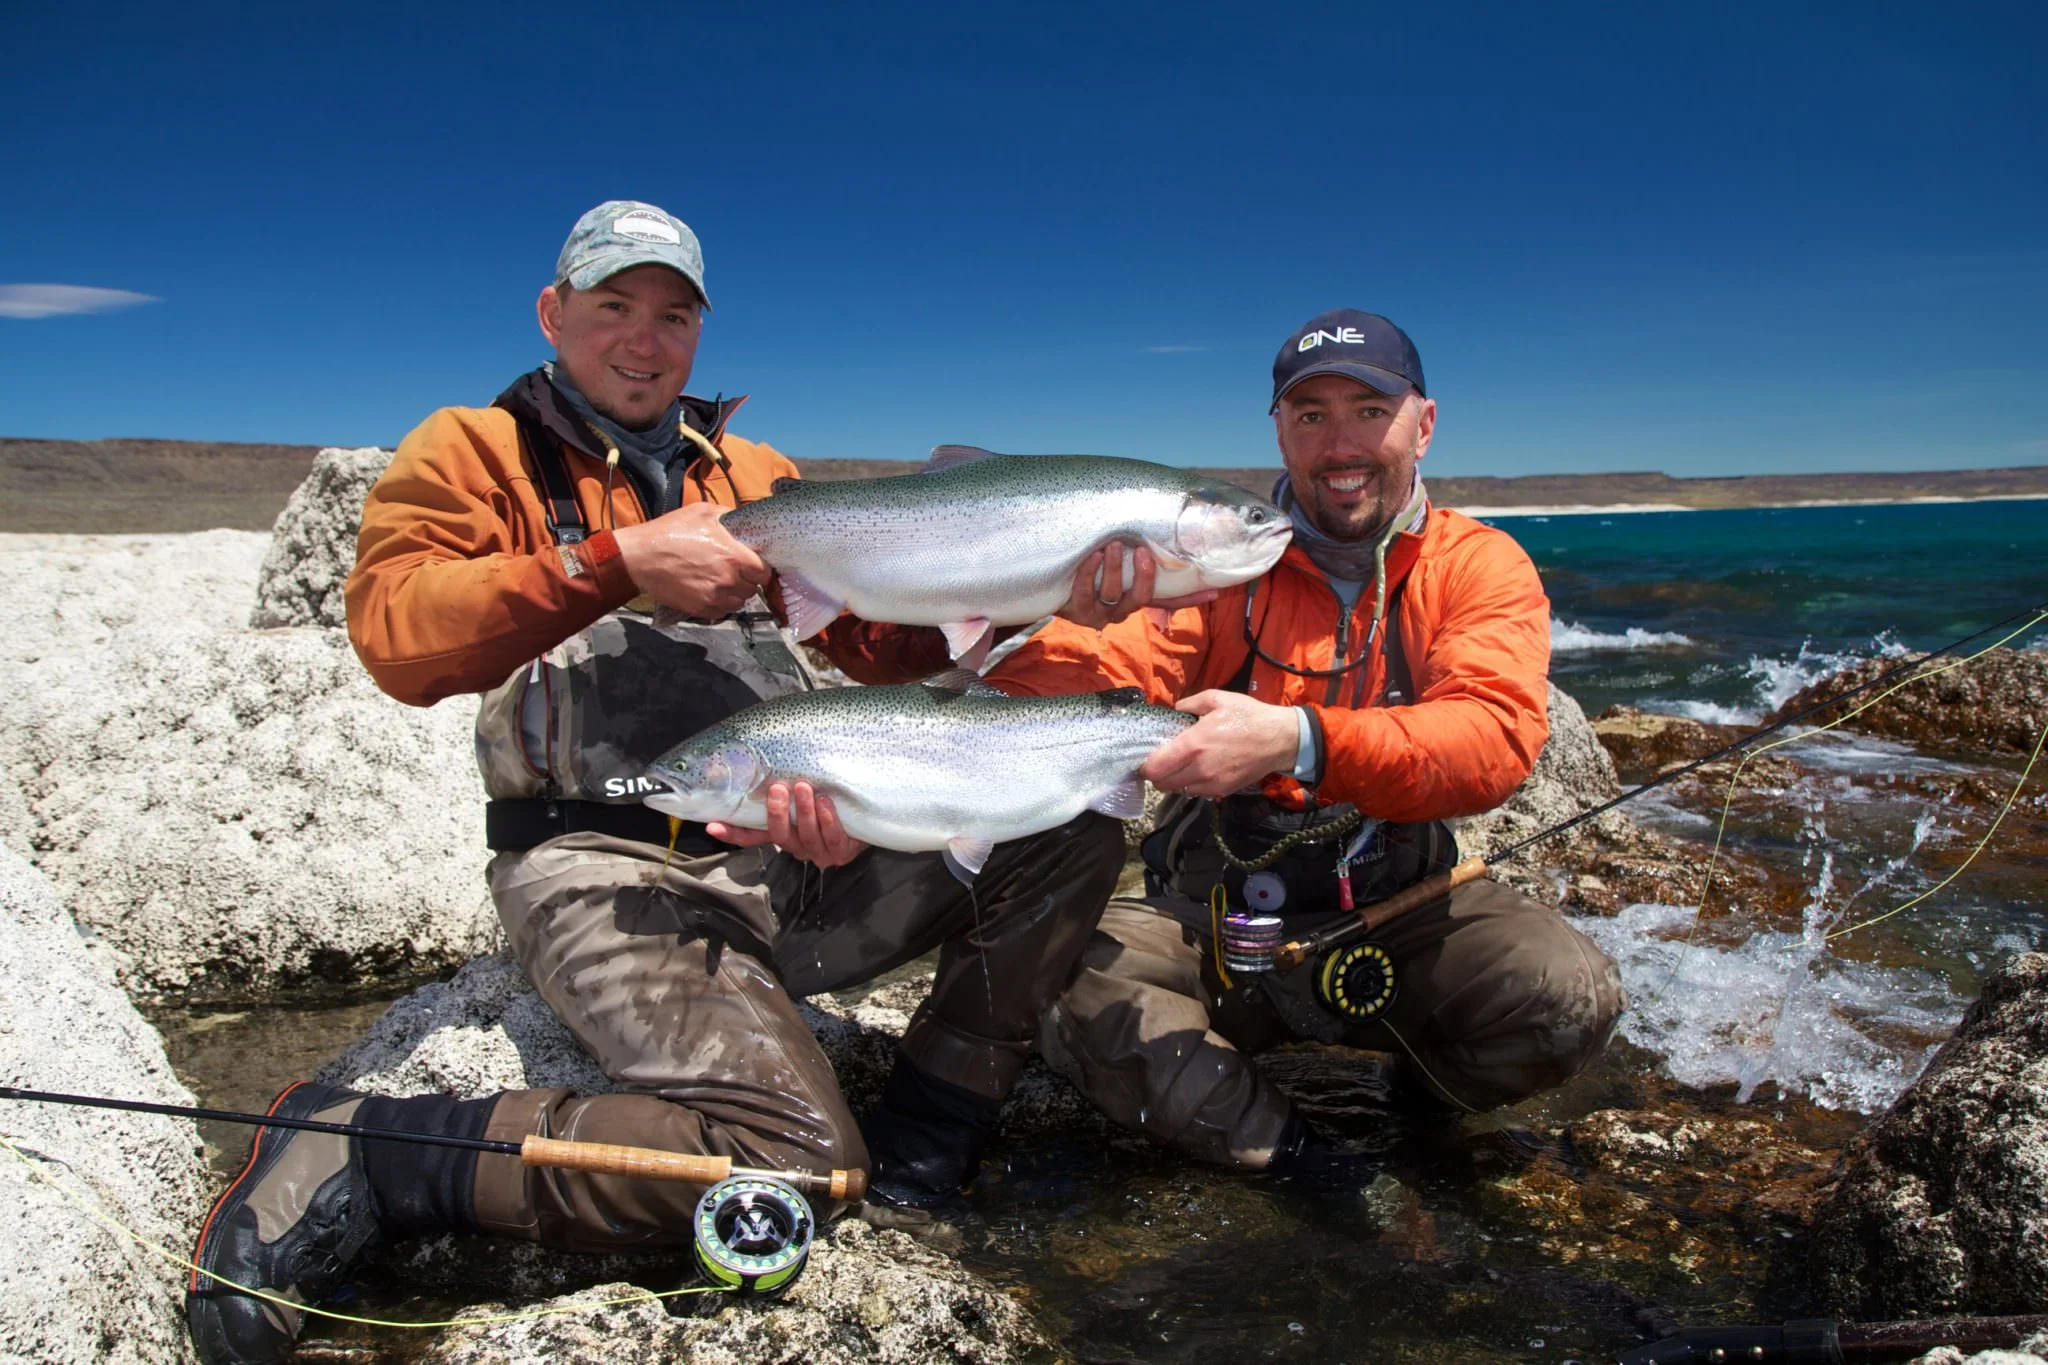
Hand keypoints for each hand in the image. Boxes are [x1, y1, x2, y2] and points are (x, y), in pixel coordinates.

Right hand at [612, 503, 770, 617]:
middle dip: (746, 580)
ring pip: (739, 602)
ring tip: (720, 581)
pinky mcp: (701, 609)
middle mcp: (728, 580)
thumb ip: (730, 516)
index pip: (764, 572)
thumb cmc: (670, 532)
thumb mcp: (703, 512)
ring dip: (734, 593)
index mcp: (733, 556)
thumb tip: (744, 521)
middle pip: (753, 588)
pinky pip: (722, 612)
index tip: (752, 564)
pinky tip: (709, 590)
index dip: (760, 568)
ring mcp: (714, 597)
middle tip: (733, 570)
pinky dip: (719, 604)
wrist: (640, 557)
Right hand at [706, 780, 865, 867]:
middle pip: (780, 836)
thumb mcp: (803, 794)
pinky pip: (832, 837)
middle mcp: (797, 847)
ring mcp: (819, 852)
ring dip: (804, 812)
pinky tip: (826, 802)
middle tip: (778, 789)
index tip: (713, 825)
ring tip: (806, 788)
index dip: (732, 833)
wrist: (867, 814)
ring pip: (806, 836)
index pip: (751, 837)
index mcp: (783, 834)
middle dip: (777, 813)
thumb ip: (782, 786)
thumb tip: (752, 758)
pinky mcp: (841, 853)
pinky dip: (828, 819)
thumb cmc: (830, 799)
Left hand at [1058, 542, 1219, 629]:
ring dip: (1114, 568)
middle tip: (1142, 550)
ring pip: (1113, 594)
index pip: (1170, 600)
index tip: (1213, 590)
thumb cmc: (1091, 572)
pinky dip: (1089, 572)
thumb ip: (1140, 557)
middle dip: (1144, 575)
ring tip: (1112, 544)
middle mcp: (1120, 611)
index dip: (1191, 598)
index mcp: (1136, 600)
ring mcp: (1098, 613)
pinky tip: (1092, 555)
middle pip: (1141, 598)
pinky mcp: (1076, 611)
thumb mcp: (1118, 567)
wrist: (1050, 587)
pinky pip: (1085, 591)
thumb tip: (1173, 536)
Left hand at [1139, 690, 1301, 797]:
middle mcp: (1199, 768)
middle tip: (1162, 762)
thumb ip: (1190, 703)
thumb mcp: (1217, 699)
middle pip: (1162, 784)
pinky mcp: (1223, 790)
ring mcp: (1211, 783)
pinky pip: (1197, 793)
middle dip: (1157, 774)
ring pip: (1178, 790)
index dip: (1145, 765)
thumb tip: (1176, 710)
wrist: (1280, 739)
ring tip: (1180, 766)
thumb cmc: (1249, 716)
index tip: (1146, 757)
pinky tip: (1198, 771)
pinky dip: (1192, 785)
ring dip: (1174, 781)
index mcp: (1193, 745)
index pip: (1155, 768)